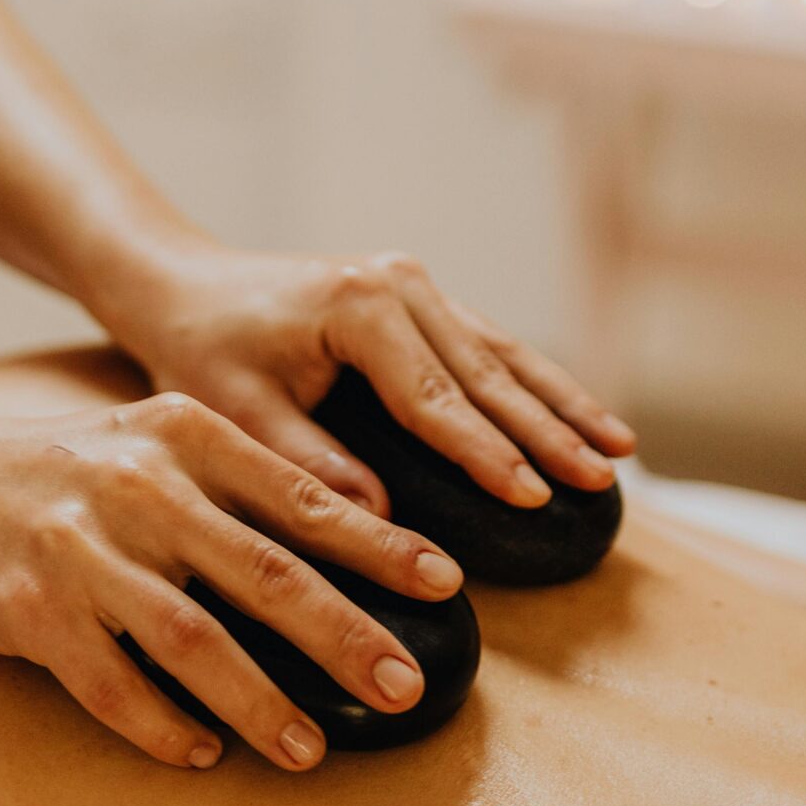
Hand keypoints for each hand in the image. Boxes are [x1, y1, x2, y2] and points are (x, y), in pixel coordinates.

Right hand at [0, 392, 463, 770]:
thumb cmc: (54, 476)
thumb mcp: (146, 449)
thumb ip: (234, 484)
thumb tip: (351, 541)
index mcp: (180, 434)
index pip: (300, 495)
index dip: (378, 544)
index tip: (445, 585)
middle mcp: (136, 485)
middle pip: (264, 571)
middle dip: (345, 634)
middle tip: (407, 686)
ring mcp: (79, 547)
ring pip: (193, 638)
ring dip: (261, 701)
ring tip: (312, 750)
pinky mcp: (26, 609)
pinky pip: (110, 685)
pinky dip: (162, 726)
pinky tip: (204, 756)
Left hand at [96, 245, 635, 518]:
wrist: (184, 286)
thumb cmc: (202, 350)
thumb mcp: (239, 413)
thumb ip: (309, 464)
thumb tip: (381, 521)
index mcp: (359, 306)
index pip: (434, 396)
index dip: (486, 452)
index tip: (534, 497)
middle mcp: (400, 284)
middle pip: (487, 372)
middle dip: (548, 431)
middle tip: (599, 481)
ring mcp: (416, 285)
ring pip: (505, 355)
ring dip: (564, 404)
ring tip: (620, 451)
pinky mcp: (421, 298)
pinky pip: (491, 347)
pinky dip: (539, 385)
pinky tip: (583, 418)